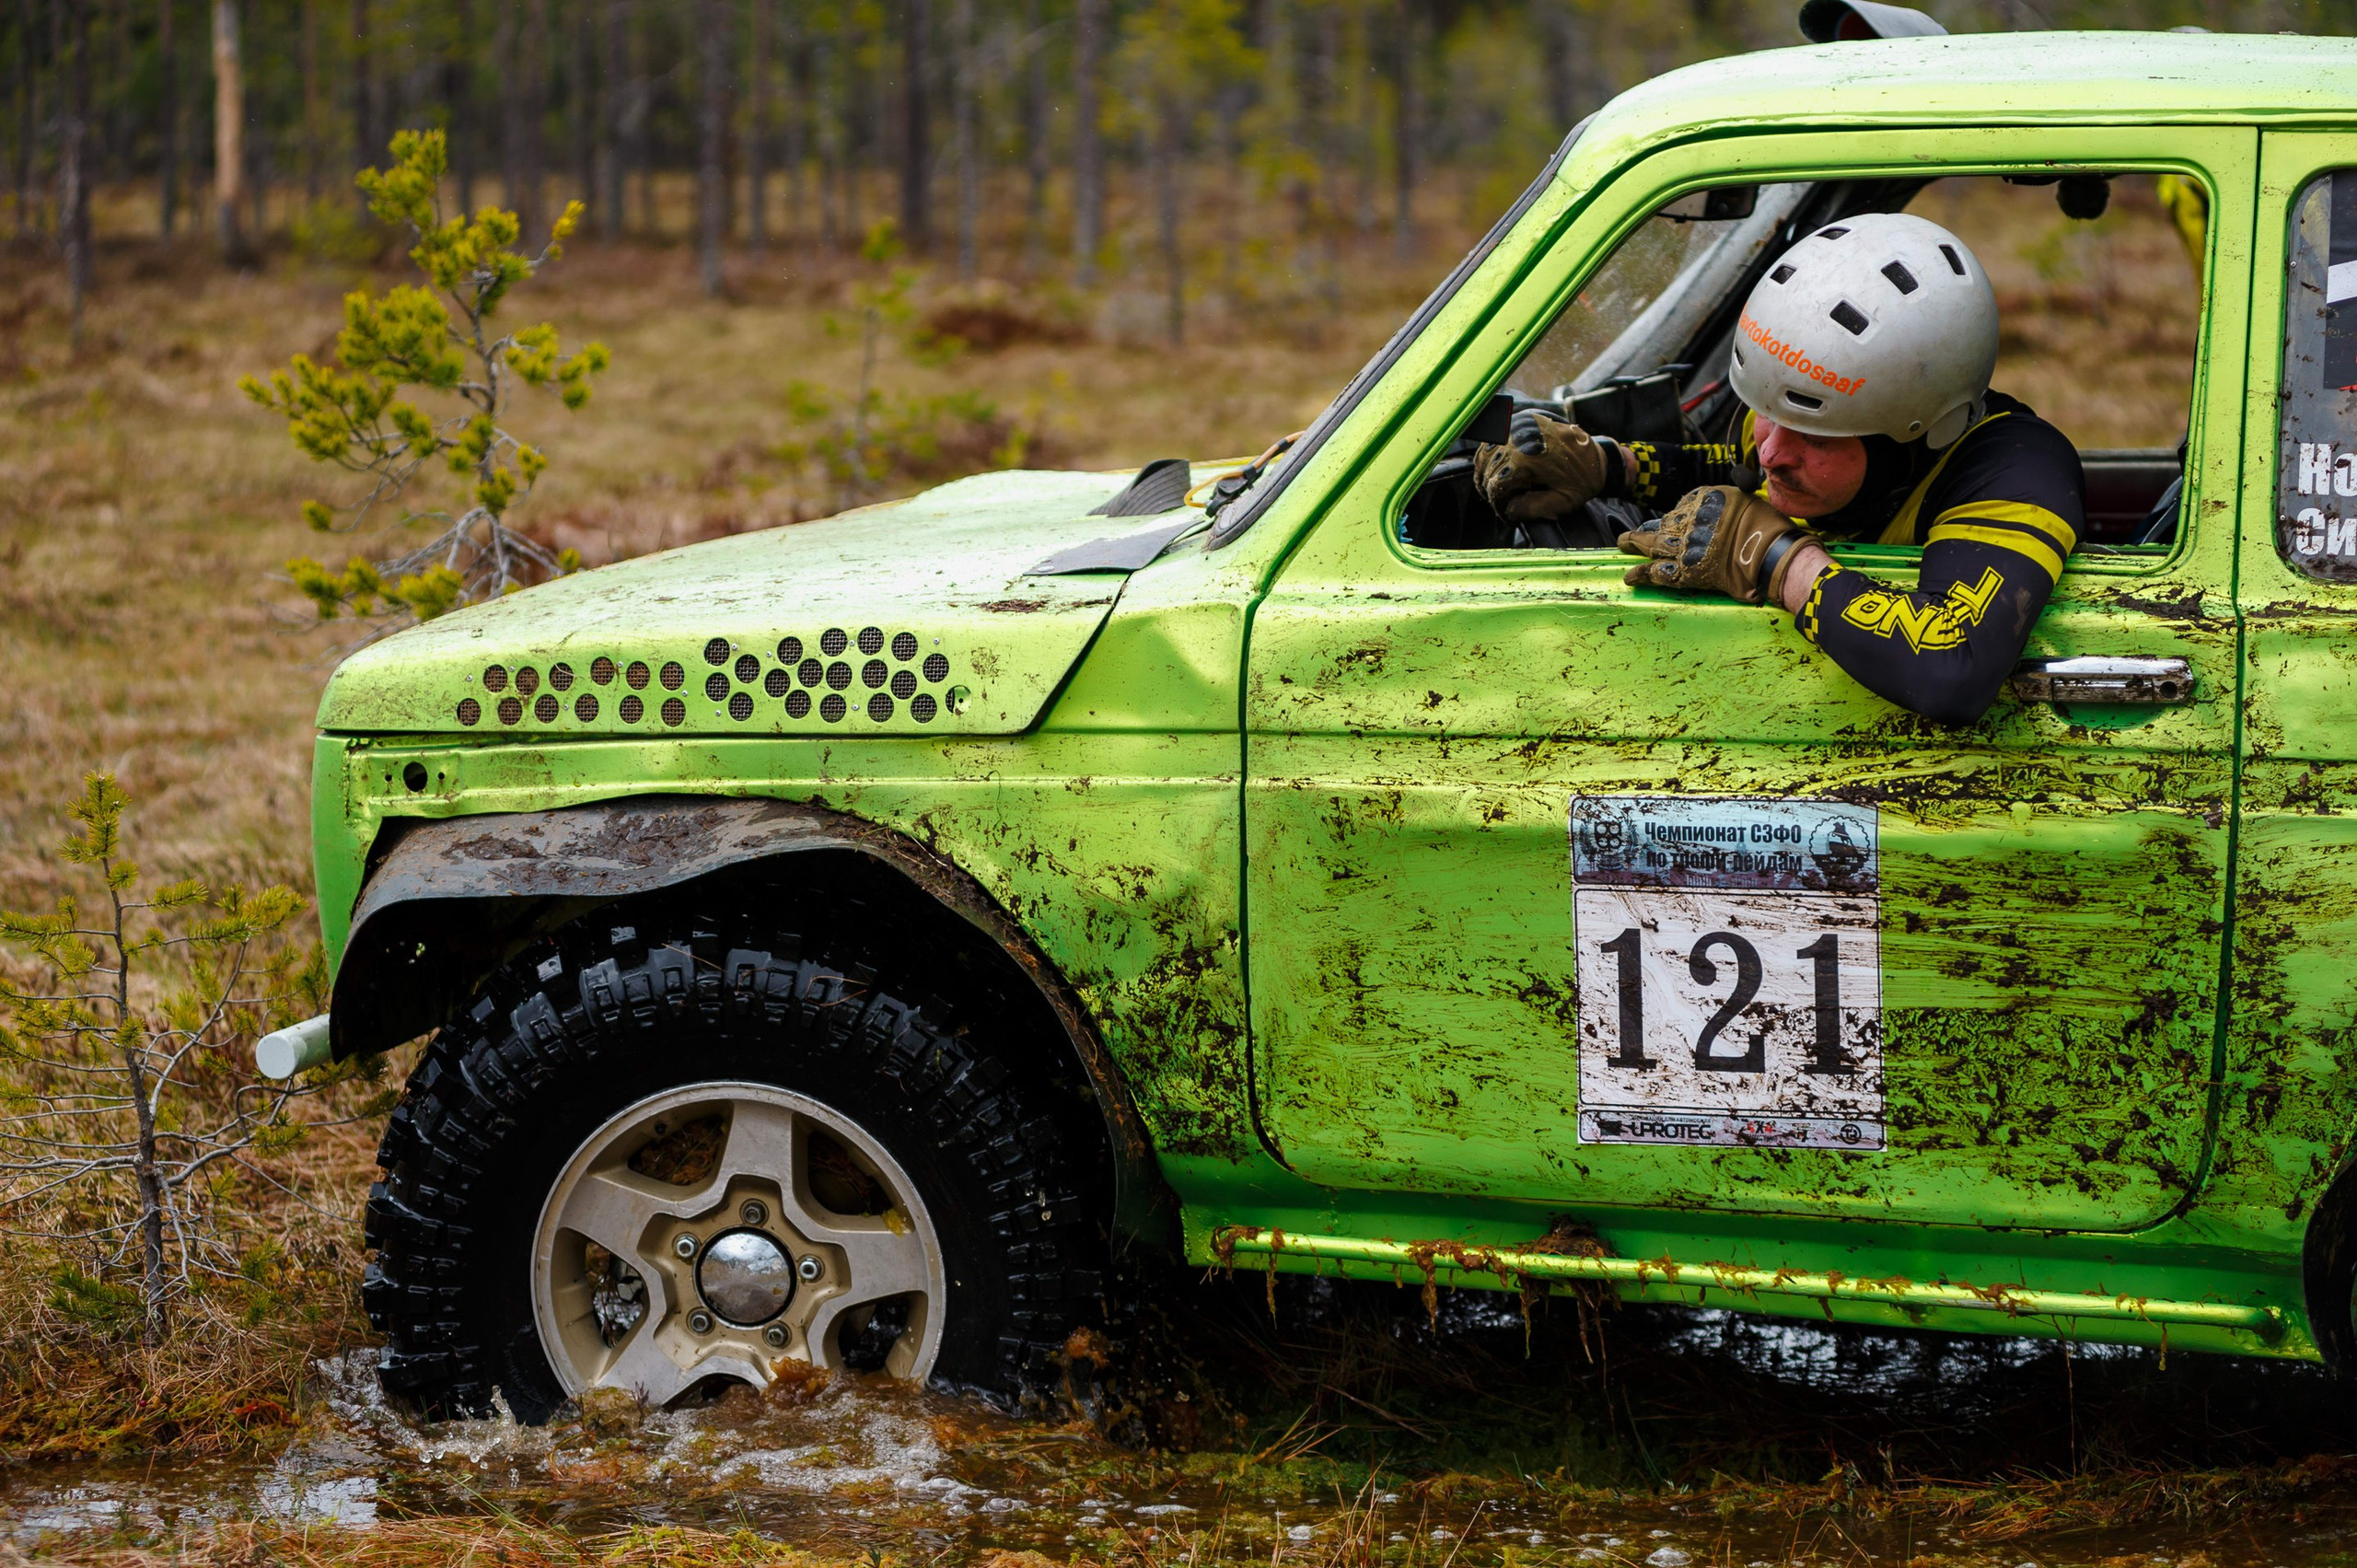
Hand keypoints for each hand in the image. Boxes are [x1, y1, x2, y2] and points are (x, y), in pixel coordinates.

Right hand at [1474, 412, 1610, 520]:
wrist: (1597, 454)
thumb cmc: (1583, 479)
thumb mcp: (1563, 502)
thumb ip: (1533, 509)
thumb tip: (1508, 509)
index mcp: (1527, 458)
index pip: (1496, 487)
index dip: (1499, 505)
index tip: (1507, 514)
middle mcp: (1518, 439)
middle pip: (1488, 470)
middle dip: (1494, 491)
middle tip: (1507, 503)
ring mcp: (1517, 427)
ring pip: (1485, 455)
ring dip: (1488, 474)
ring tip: (1501, 489)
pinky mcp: (1519, 422)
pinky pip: (1492, 441)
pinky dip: (1490, 457)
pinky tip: (1500, 471)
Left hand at [1619, 485, 1806, 605]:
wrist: (1771, 553)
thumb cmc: (1768, 526)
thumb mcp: (1748, 496)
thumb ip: (1732, 493)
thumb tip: (1734, 488)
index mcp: (1704, 499)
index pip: (1680, 507)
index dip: (1672, 518)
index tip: (1664, 523)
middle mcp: (1690, 520)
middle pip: (1662, 526)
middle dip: (1644, 531)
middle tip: (1628, 535)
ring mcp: (1686, 546)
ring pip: (1653, 545)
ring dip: (1635, 545)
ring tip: (1623, 545)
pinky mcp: (1687, 571)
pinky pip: (1658, 573)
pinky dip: (1642, 576)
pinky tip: (1629, 577)